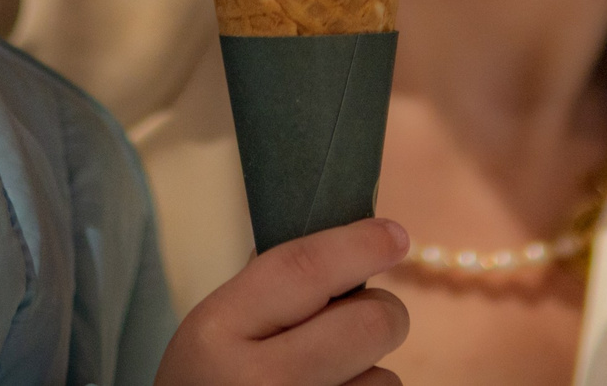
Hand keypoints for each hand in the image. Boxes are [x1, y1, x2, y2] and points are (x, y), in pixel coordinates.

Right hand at [156, 218, 411, 385]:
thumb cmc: (211, 380)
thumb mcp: (217, 328)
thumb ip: (273, 289)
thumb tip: (360, 245)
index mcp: (220, 331)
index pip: (306, 270)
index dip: (360, 246)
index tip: (395, 235)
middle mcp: (261, 381)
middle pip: (369, 324)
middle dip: (382, 312)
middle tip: (364, 316)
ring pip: (385, 378)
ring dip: (369, 371)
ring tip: (326, 378)